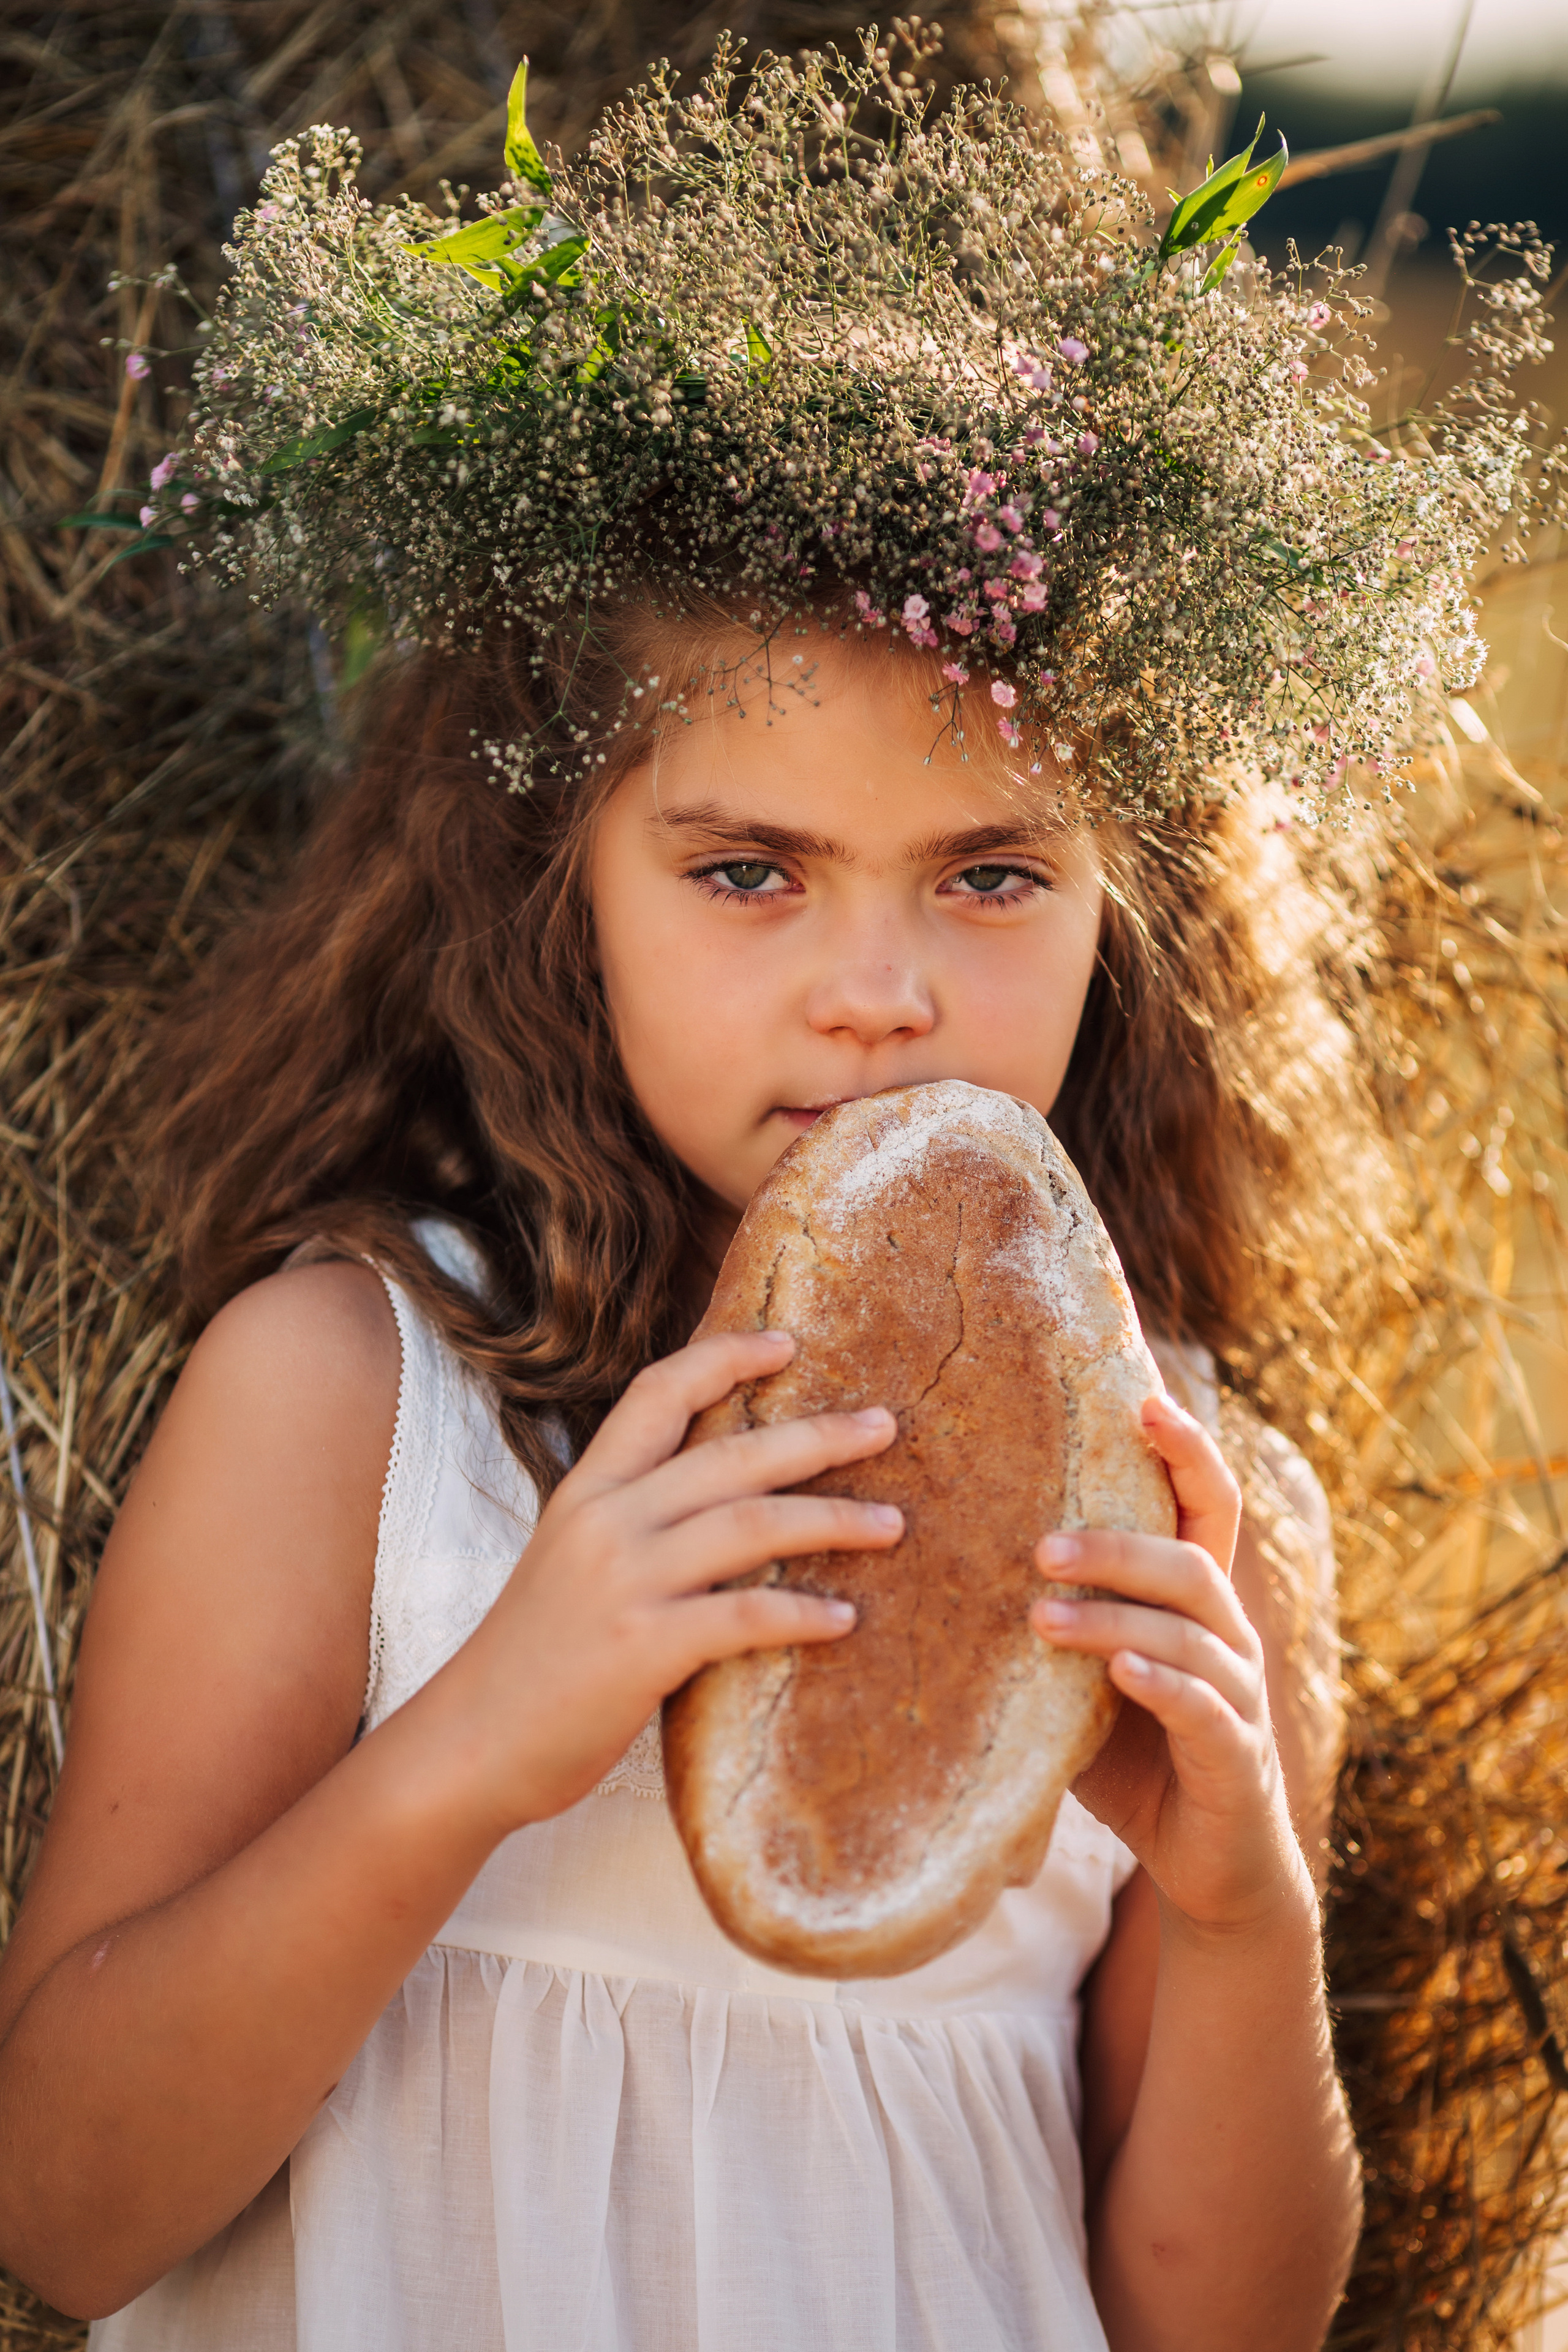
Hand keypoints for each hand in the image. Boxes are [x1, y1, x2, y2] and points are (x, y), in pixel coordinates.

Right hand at [447, 1329, 899, 1827]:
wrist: (469, 1746)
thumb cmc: (532, 1661)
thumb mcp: (568, 1564)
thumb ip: (635, 1527)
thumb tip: (727, 1507)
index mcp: (586, 1491)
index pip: (657, 1394)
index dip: (724, 1359)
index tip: (788, 1343)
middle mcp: (604, 1521)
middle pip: (731, 1455)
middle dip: (819, 1436)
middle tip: (887, 1426)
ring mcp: (623, 1582)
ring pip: (751, 1524)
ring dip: (834, 1520)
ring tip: (892, 1524)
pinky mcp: (641, 1647)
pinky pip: (744, 1614)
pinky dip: (802, 1613)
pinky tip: (844, 1619)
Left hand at [1030, 1393, 1306, 1933]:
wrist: (1209, 1868)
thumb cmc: (1135, 1761)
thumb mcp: (1082, 1685)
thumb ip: (1046, 1628)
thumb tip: (936, 1571)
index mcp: (1198, 1603)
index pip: (1209, 1503)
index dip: (1187, 1448)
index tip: (1142, 1398)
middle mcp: (1230, 1636)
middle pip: (1191, 1561)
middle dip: (1117, 1545)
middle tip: (1039, 1546)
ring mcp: (1241, 1697)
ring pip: (1192, 1631)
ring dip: (1114, 1617)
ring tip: (1040, 1616)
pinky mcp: (1237, 1759)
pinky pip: (1206, 1710)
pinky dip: (1162, 1685)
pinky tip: (1117, 1675)